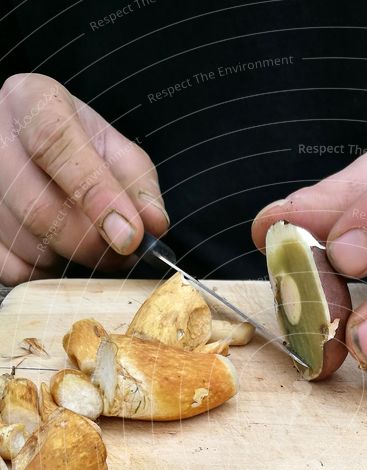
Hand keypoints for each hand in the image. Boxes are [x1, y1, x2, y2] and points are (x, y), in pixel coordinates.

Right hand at [0, 73, 168, 284]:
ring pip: (24, 241)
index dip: (96, 196)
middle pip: (37, 206)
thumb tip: (154, 224)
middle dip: (89, 243)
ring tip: (87, 242)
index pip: (56, 144)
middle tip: (120, 252)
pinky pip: (9, 266)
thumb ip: (139, 186)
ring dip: (67, 257)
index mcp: (33, 102)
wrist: (36, 148)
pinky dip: (41, 271)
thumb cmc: (81, 150)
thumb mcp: (116, 152)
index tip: (129, 236)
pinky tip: (55, 251)